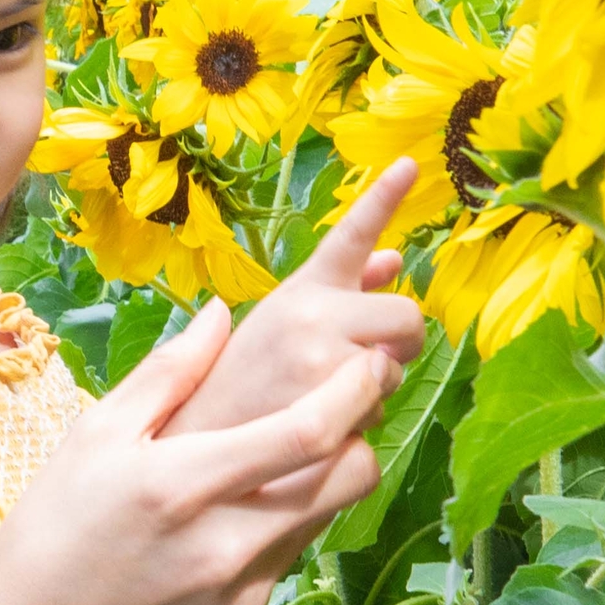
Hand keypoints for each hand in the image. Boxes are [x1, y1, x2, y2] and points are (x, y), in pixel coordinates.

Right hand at [0, 305, 398, 604]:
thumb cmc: (55, 526)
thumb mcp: (95, 434)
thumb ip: (168, 373)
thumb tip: (222, 313)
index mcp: (184, 484)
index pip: (307, 433)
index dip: (352, 391)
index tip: (367, 360)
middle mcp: (225, 543)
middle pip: (349, 479)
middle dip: (360, 433)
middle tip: (342, 404)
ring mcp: (242, 589)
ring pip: (328, 516)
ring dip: (323, 477)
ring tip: (282, 453)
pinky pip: (293, 555)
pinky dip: (284, 523)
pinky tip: (236, 514)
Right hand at [169, 161, 424, 447]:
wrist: (196, 441)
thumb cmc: (245, 379)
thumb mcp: (284, 321)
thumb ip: (346, 290)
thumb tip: (394, 260)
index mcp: (303, 289)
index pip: (350, 233)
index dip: (383, 197)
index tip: (409, 163)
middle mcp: (313, 315)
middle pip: (409, 318)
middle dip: (401, 346)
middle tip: (366, 363)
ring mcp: (320, 361)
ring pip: (394, 375)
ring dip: (370, 397)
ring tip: (315, 402)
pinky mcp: (323, 410)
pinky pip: (378, 417)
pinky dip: (356, 432)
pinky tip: (314, 434)